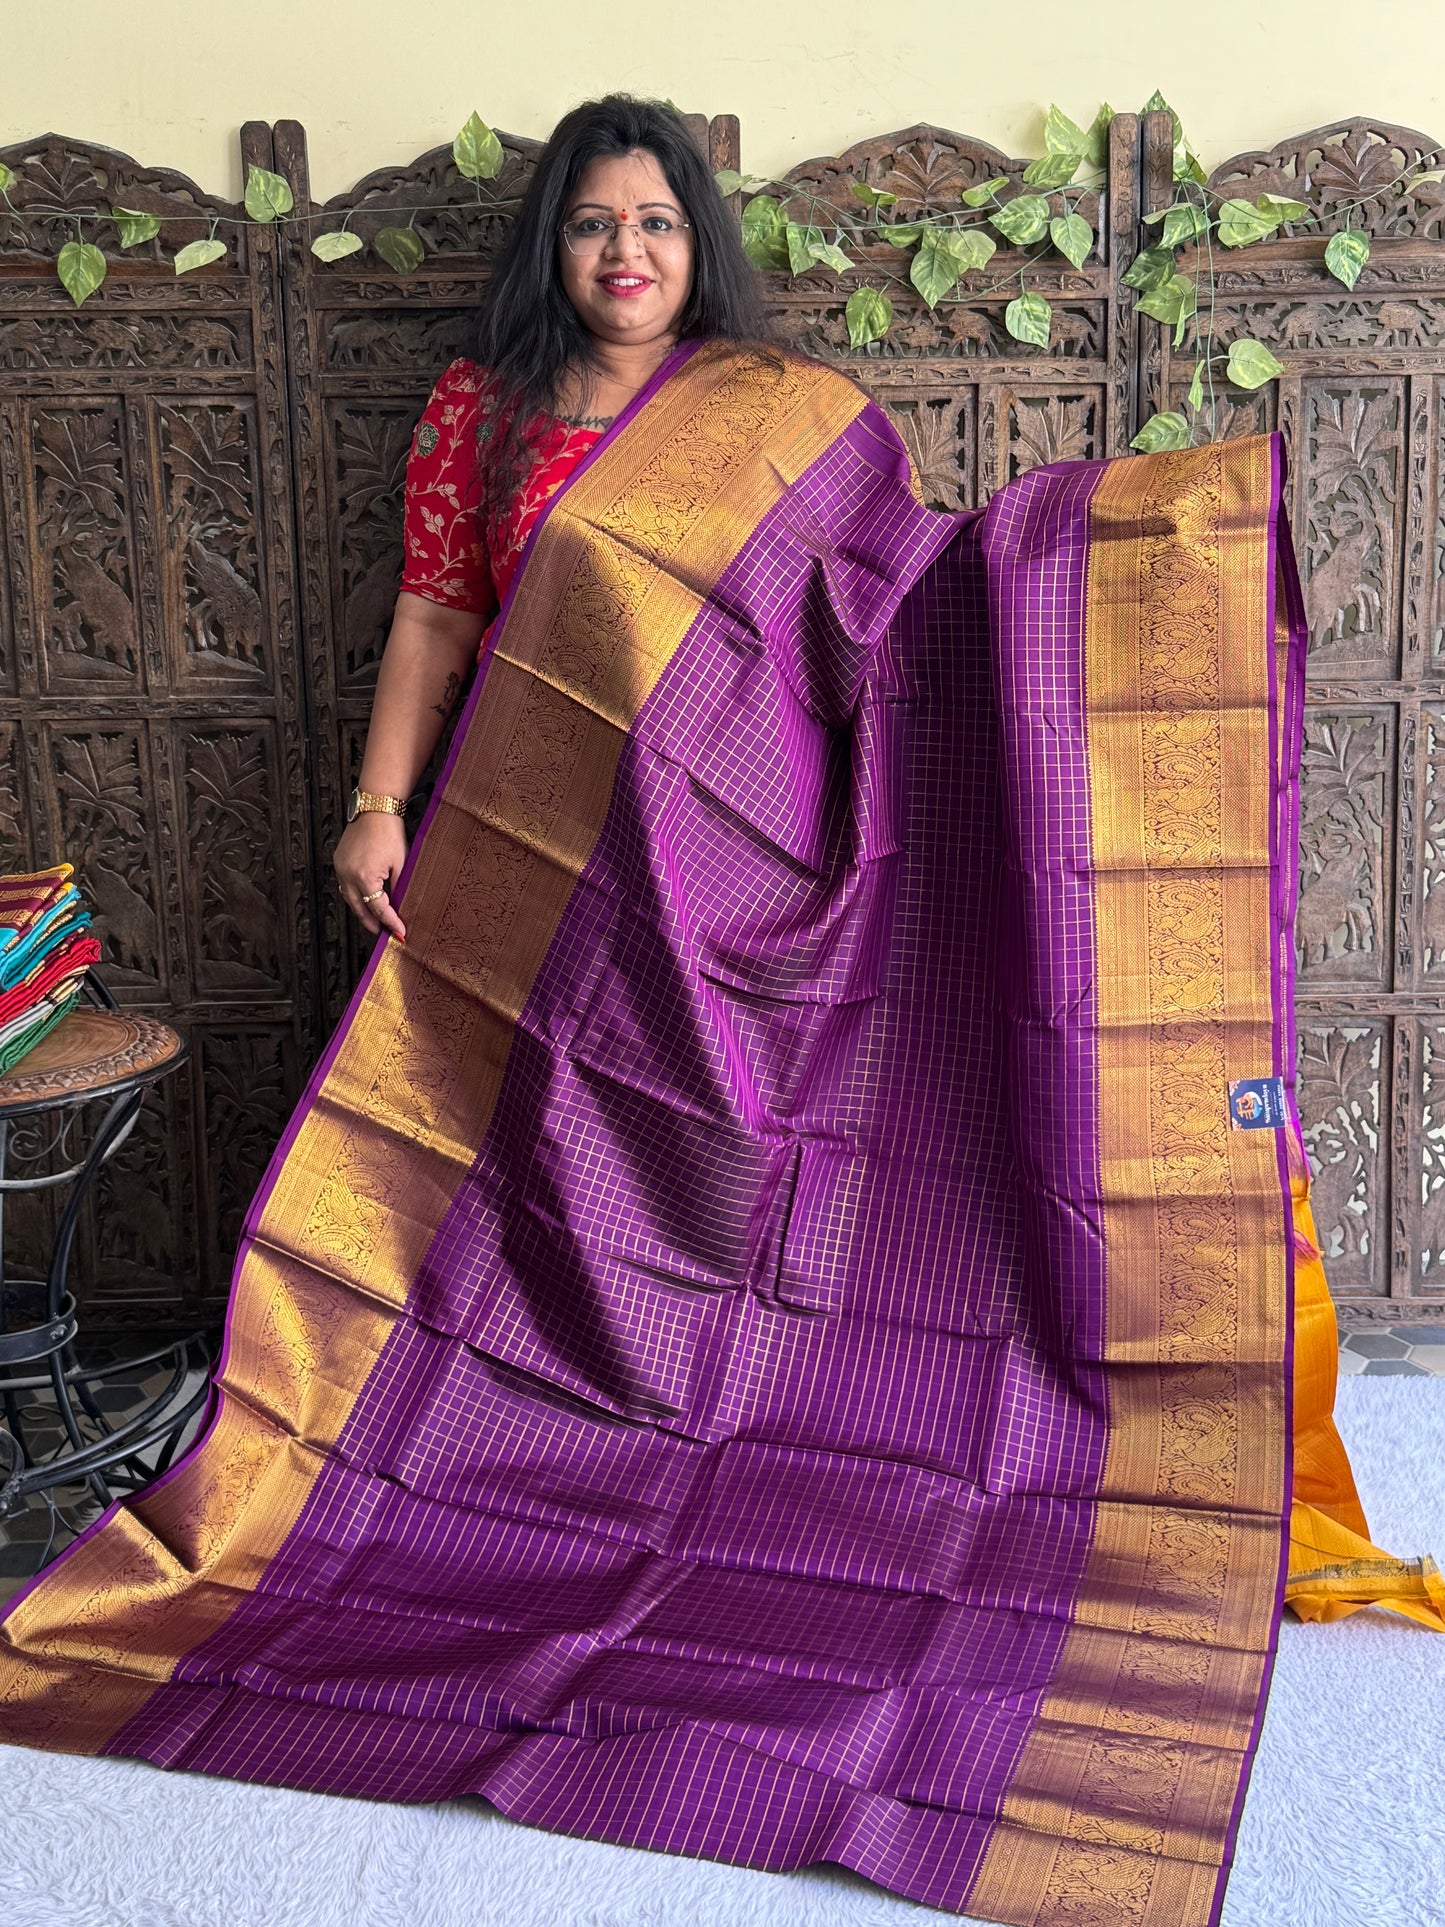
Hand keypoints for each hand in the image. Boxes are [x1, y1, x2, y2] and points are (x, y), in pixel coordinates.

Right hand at [334, 812, 408, 941]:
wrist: (375, 808)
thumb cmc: (389, 832)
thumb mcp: (401, 863)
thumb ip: (400, 887)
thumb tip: (402, 906)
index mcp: (365, 877)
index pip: (379, 909)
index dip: (391, 922)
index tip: (400, 932)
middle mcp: (348, 875)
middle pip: (359, 908)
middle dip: (372, 923)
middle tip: (384, 934)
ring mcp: (341, 868)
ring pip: (350, 898)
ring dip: (362, 910)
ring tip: (375, 921)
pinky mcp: (339, 861)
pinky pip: (346, 885)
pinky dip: (355, 895)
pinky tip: (365, 899)